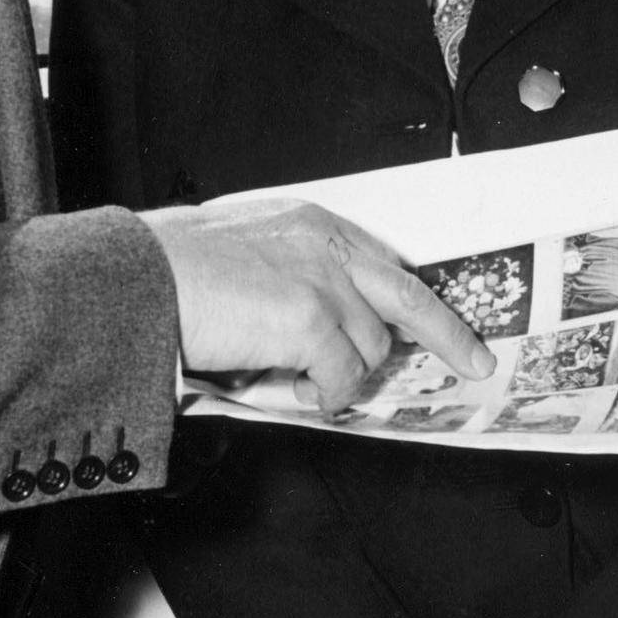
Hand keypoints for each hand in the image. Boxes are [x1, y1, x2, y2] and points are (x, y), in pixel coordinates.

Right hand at [142, 198, 491, 413]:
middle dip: (449, 333)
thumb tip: (306, 322)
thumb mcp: (243, 249)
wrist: (142, 281)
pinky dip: (323, 395)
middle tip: (476, 360)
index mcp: (311, 222)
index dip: (408, 298)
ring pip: (370, 350)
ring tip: (295, 380)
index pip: (382, 261)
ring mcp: (325, 282)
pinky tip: (293, 391)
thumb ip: (286, 272)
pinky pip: (342, 379)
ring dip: (341, 376)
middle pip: (411, 295)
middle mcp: (327, 245)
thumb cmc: (169, 269)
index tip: (430, 320)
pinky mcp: (313, 322)